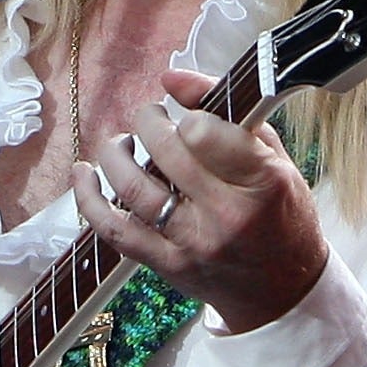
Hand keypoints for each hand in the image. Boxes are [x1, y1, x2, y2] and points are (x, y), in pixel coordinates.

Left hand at [75, 69, 328, 332]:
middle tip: (150, 118)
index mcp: (262, 182)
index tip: (188, 117)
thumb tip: (170, 76)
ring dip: (116, 155)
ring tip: (122, 144)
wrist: (283, 289)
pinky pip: (115, 231)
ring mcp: (194, 244)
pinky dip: (90, 200)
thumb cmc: (282, 213)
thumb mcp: (274, 156)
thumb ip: (227, 110)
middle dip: (148, 123)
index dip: (188, 115)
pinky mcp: (168, 265)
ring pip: (134, 190)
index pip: (205, 133)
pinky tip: (84, 175)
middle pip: (166, 154)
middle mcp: (226, 216)